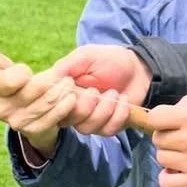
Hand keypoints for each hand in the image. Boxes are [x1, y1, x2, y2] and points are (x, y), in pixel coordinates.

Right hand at [0, 50, 76, 156]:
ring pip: (44, 102)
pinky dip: (64, 106)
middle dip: (49, 80)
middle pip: (31, 90)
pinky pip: (52, 116)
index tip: (28, 72)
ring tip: (69, 84)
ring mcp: (16, 122)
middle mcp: (0, 109)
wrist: (36, 117)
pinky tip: (71, 99)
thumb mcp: (14, 76)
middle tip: (62, 75)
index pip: (6, 79)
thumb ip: (2, 65)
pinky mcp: (32, 131)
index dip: (20, 74)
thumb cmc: (24, 89)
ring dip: (60, 91)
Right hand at [28, 43, 152, 140]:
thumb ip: (66, 66)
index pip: (48, 104)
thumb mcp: (86, 56)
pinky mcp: (106, 126)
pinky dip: (117, 116)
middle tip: (96, 91)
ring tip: (114, 94)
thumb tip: (47, 79)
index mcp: (63, 90)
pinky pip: (106, 130)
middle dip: (84, 107)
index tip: (71, 86)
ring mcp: (89, 119)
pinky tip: (123, 102)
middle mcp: (72, 107)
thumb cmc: (110, 60)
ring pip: (86, 128)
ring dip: (103, 110)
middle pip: (66, 119)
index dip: (58, 100)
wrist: (138, 69)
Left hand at [145, 96, 186, 186]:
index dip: (159, 119)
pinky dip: (169, 178)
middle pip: (158, 139)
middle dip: (167, 137)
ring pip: (162, 159)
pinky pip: (166, 182)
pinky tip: (179, 172)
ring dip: (170, 156)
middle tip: (182, 139)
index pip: (154, 118)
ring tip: (184, 155)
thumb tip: (171, 111)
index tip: (168, 122)